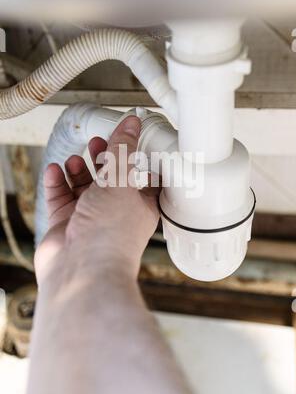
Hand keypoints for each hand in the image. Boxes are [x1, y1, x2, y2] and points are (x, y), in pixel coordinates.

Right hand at [35, 116, 159, 285]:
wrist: (81, 270)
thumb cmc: (111, 234)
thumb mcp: (120, 181)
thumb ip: (123, 150)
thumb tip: (132, 124)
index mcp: (140, 206)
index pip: (142, 177)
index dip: (137, 158)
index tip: (130, 139)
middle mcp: (115, 213)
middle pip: (110, 180)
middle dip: (104, 160)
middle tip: (98, 142)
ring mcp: (90, 219)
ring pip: (84, 188)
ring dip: (79, 171)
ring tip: (76, 159)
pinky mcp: (67, 225)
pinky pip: (61, 199)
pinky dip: (57, 183)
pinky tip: (55, 171)